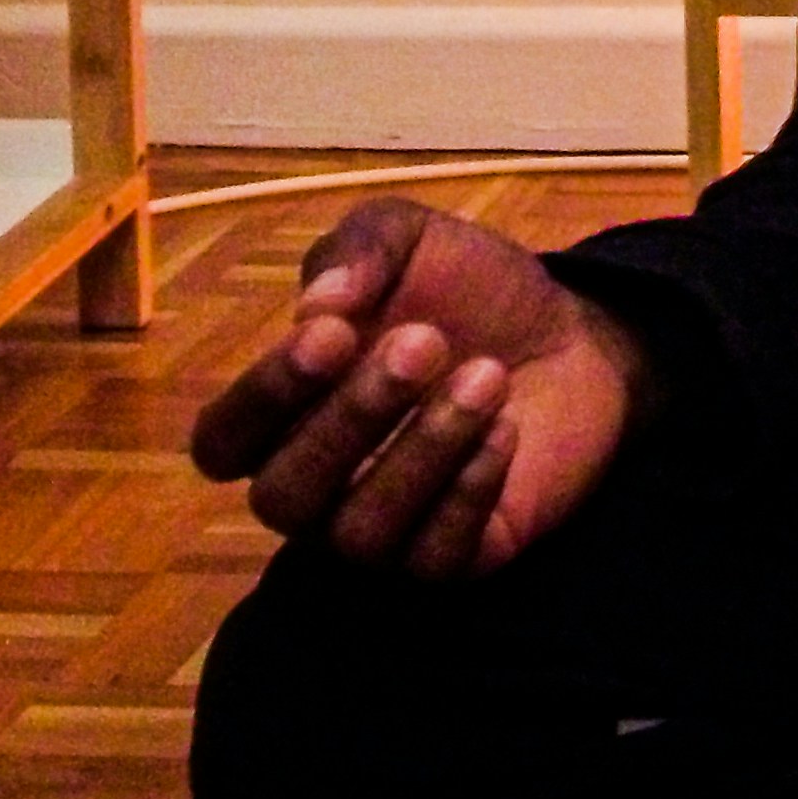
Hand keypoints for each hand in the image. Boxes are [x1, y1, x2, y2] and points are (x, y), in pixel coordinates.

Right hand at [181, 198, 652, 576]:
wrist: (573, 331)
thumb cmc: (465, 291)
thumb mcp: (409, 240)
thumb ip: (357, 253)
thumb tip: (317, 305)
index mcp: (282, 417)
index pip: (224, 441)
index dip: (264, 395)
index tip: (332, 334)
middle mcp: (318, 488)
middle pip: (284, 496)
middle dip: (348, 420)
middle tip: (424, 342)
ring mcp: (383, 532)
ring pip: (361, 532)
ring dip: (424, 449)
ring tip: (486, 375)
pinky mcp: (454, 558)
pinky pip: (436, 556)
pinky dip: (470, 490)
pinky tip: (506, 427)